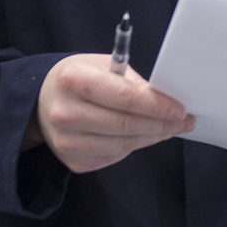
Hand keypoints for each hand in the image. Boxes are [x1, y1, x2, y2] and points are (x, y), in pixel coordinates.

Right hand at [29, 53, 194, 172]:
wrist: (42, 102)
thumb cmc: (80, 78)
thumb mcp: (102, 65)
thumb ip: (131, 81)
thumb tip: (167, 101)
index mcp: (73, 80)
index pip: (124, 97)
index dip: (156, 106)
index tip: (180, 110)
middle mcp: (66, 113)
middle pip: (126, 125)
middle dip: (161, 124)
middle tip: (184, 121)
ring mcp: (66, 142)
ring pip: (123, 145)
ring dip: (152, 137)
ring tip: (170, 128)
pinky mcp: (72, 161)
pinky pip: (114, 156)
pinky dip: (134, 146)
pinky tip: (144, 135)